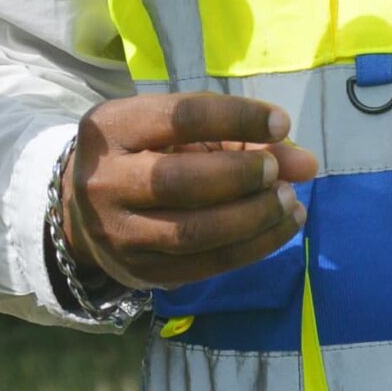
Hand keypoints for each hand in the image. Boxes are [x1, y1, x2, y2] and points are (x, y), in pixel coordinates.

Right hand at [61, 94, 318, 290]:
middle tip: (278, 170)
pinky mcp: (140, 273)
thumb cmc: (143, 154)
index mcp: (110, 128)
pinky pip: (204, 266)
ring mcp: (119, 235)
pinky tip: (281, 228)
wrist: (86, 210)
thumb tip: (305, 162)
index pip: (179, 118)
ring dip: (253, 218)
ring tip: (290, 201)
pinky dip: (252, 248)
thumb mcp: (176, 130)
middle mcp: (105, 182)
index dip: (236, 119)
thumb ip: (238, 137)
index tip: (282, 122)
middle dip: (240, 175)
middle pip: (179, 181)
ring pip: (193, 233)